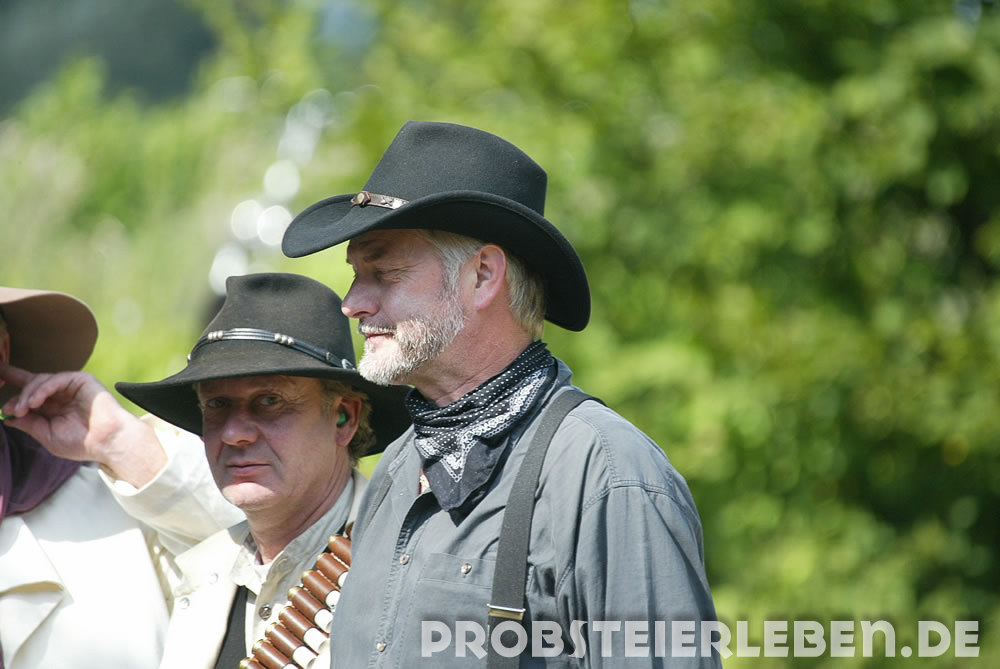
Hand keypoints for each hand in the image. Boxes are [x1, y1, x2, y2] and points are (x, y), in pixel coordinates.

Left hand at [0, 361, 166, 486]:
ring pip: (40, 380)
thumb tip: (7, 417)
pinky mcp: (81, 380)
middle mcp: (60, 394)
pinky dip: (42, 389)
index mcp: (53, 407)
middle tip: (10, 408)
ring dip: (28, 394)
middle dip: (18, 394)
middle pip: (32, 383)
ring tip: (22, 410)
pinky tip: (35, 402)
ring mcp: (70, 386)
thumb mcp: (46, 435)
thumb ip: (28, 424)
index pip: (30, 392)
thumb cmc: (81, 443)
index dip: (14, 388)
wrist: (106, 442)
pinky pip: (56, 379)